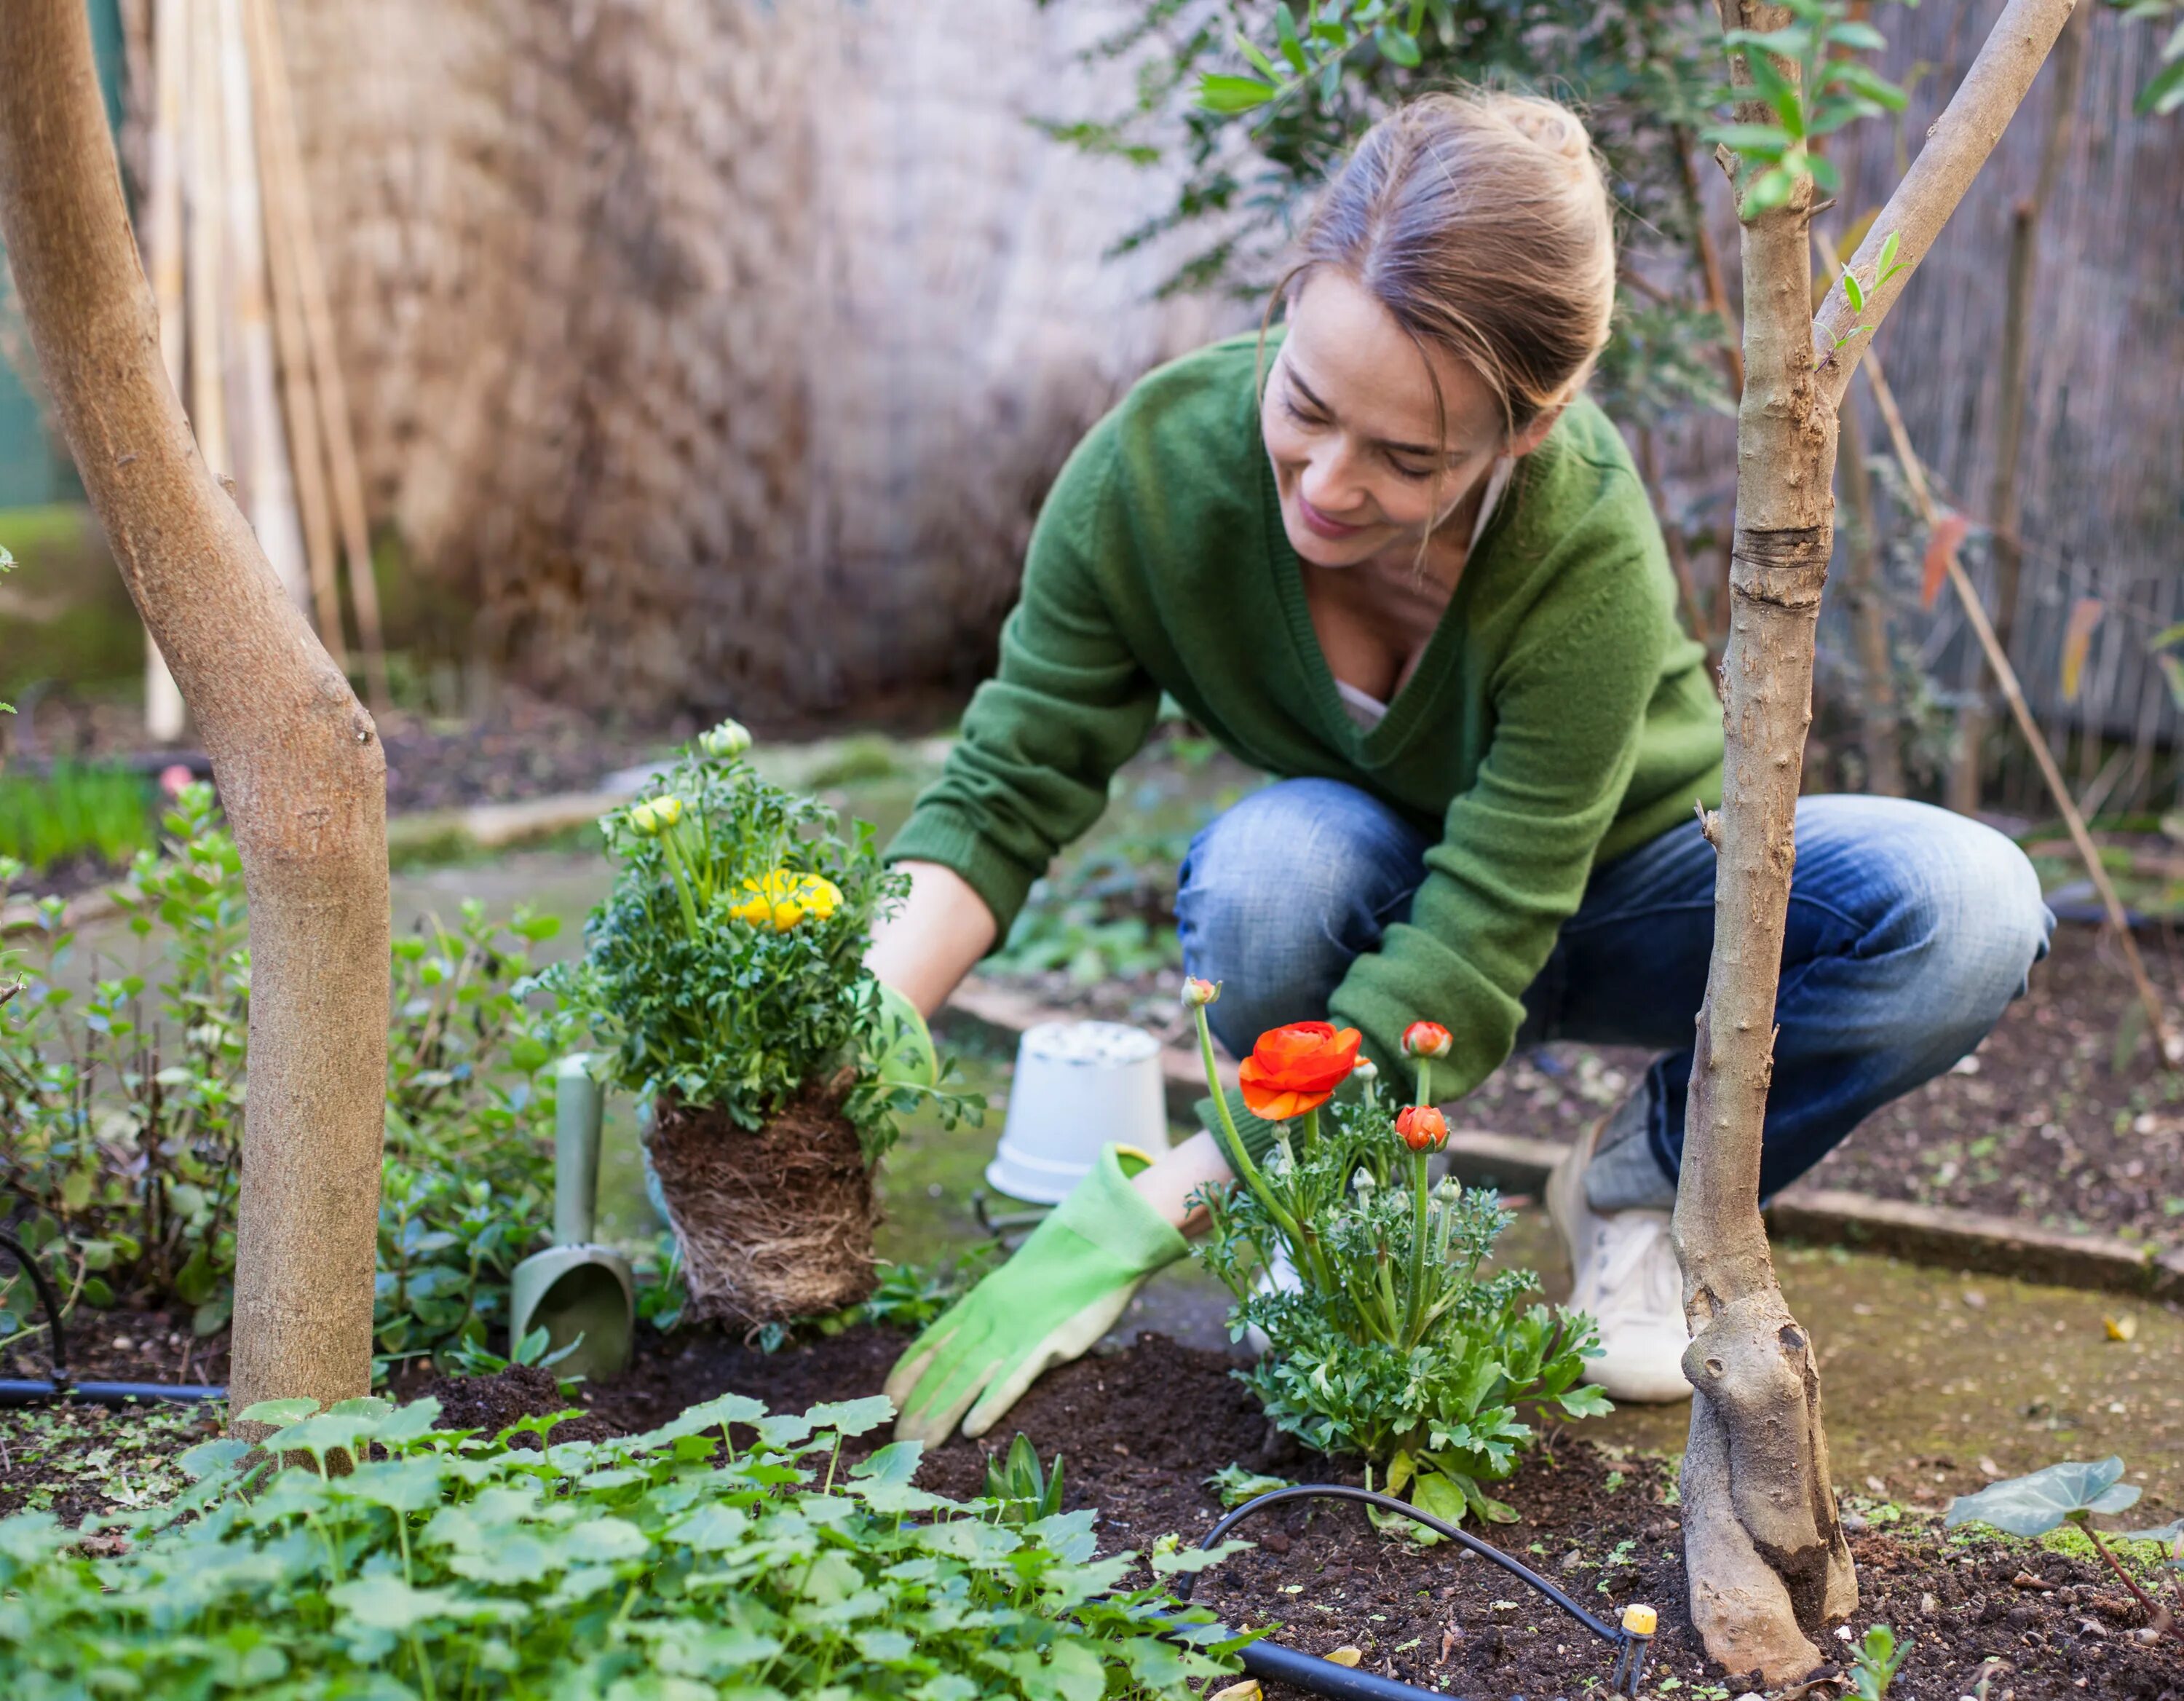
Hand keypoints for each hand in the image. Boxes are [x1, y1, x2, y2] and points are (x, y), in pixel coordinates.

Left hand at [884, 1145, 1188, 1444]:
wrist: (1101, 1240)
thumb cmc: (1061, 1272)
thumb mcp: (1013, 1291)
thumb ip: (989, 1319)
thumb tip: (965, 1355)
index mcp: (978, 1303)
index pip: (930, 1343)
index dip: (905, 1376)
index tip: (885, 1404)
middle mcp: (989, 1315)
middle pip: (942, 1367)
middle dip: (916, 1406)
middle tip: (897, 1443)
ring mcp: (1018, 1327)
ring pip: (969, 1377)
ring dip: (940, 1413)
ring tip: (920, 1446)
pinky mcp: (1051, 1339)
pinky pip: (1015, 1377)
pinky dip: (991, 1403)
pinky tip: (973, 1430)